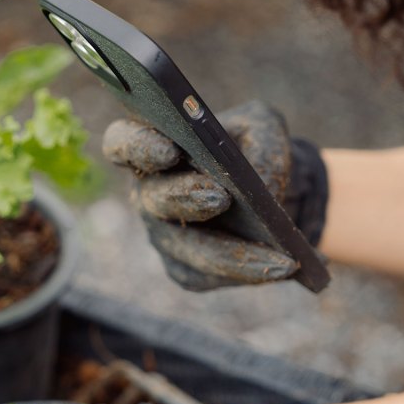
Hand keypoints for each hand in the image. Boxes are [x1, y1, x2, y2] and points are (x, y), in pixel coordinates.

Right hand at [102, 100, 327, 290]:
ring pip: (187, 248)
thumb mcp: (264, 128)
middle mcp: (148, 194)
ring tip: (280, 256)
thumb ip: (261, 143)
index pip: (122, 143)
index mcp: (152, 148)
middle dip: (186, 198)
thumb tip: (261, 186)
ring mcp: (162, 235)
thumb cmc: (253, 149)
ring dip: (232, 253)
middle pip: (154, 199)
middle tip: (221, 198)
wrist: (271, 189)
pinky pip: (207, 275)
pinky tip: (281, 268)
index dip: (138, 146)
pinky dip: (246, 271)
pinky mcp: (183, 268)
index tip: (169, 149)